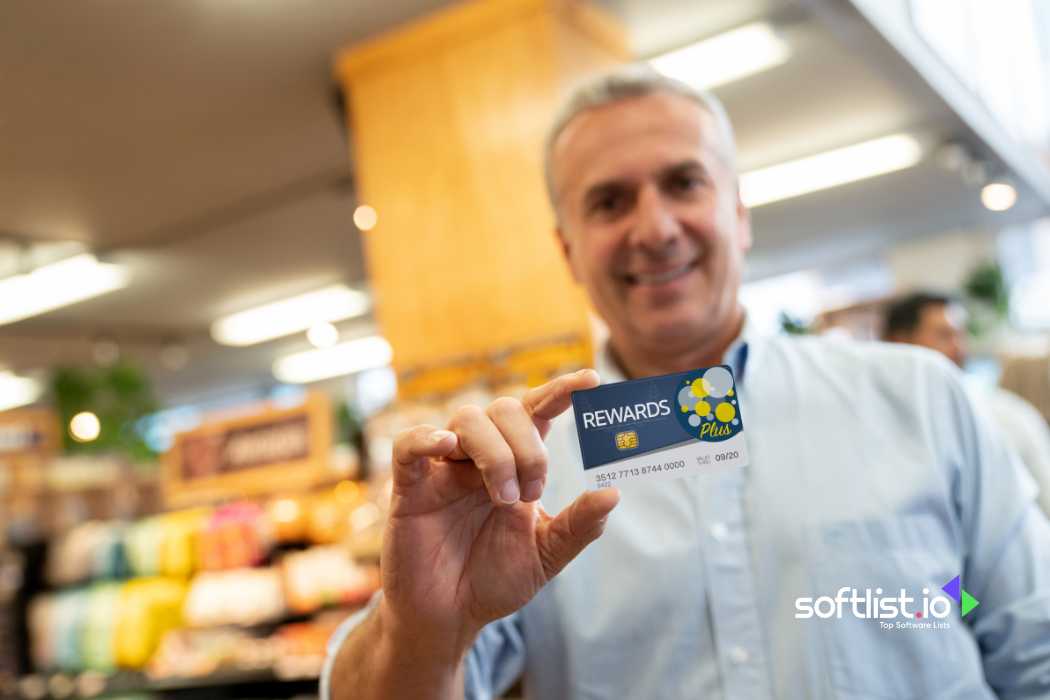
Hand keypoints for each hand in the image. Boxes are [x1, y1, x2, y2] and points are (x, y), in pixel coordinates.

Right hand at [379, 369, 619, 656]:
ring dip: (495, 453)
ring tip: (504, 499)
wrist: (451, 617)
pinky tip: (446, 446)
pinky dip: (426, 437)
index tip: (591, 380)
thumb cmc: (495, 579)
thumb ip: (579, 525)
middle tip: (532, 492)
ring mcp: (444, 468)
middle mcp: (479, 456)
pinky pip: (408, 445)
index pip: (537, 411)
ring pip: (466, 419)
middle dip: (527, 445)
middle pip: (504, 409)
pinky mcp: (409, 487)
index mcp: (515, 463)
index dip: (560, 391)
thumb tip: (614, 493)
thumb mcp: (546, 554)